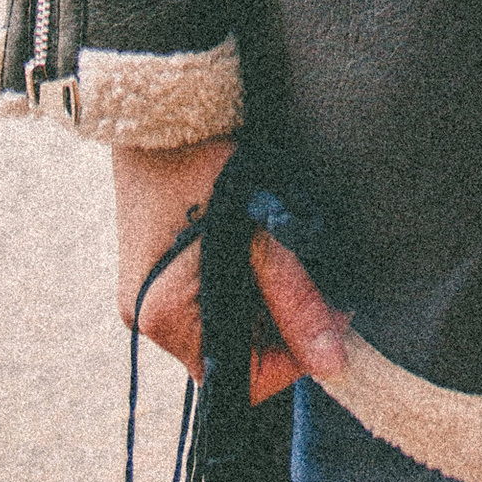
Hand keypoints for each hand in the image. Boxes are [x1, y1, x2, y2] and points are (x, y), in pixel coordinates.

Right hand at [111, 136, 348, 403]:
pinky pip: (204, 297)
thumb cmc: (208, 162)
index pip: (240, 378)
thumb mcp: (260, 232)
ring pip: (222, 321)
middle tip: (318, 275)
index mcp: (164, 319)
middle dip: (281, 321)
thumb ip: (296, 300)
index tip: (333, 313)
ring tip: (286, 250)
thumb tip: (336, 366)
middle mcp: (146, 318)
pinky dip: (238, 280)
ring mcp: (145, 293)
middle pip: (233, 350)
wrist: (158, 104)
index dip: (293, 355)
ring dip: (262, 297)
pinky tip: (256, 243)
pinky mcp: (152, 269)